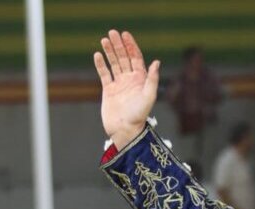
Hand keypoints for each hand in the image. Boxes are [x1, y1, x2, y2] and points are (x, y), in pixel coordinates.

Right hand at [94, 30, 160, 148]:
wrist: (125, 130)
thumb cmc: (139, 115)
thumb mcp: (149, 96)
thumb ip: (152, 79)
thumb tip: (157, 62)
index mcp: (141, 80)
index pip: (136, 58)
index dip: (131, 46)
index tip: (125, 34)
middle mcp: (130, 80)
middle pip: (124, 58)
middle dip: (119, 45)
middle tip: (112, 32)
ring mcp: (119, 84)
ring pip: (114, 64)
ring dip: (109, 51)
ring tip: (104, 40)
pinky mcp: (108, 90)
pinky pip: (104, 74)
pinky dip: (100, 65)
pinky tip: (97, 55)